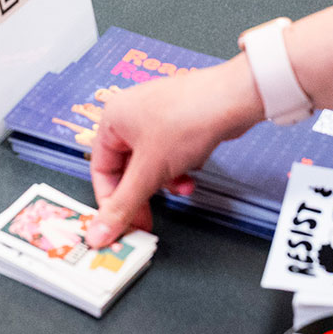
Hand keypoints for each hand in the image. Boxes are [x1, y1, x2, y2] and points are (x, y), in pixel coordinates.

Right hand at [86, 56, 262, 246]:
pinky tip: (191, 174)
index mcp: (112, 119)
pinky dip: (178, 169)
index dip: (110, 201)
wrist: (234, 99)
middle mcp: (131, 116)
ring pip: (150, 165)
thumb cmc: (188, 119)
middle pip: (127, 170)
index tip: (120, 226)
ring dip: (165, 182)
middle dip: (143, 193)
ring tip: (182, 188)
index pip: (100, 170)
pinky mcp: (178, 123)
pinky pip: (169, 156)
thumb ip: (123, 206)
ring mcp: (156, 118)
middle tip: (147, 221)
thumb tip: (98, 234)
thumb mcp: (149, 172)